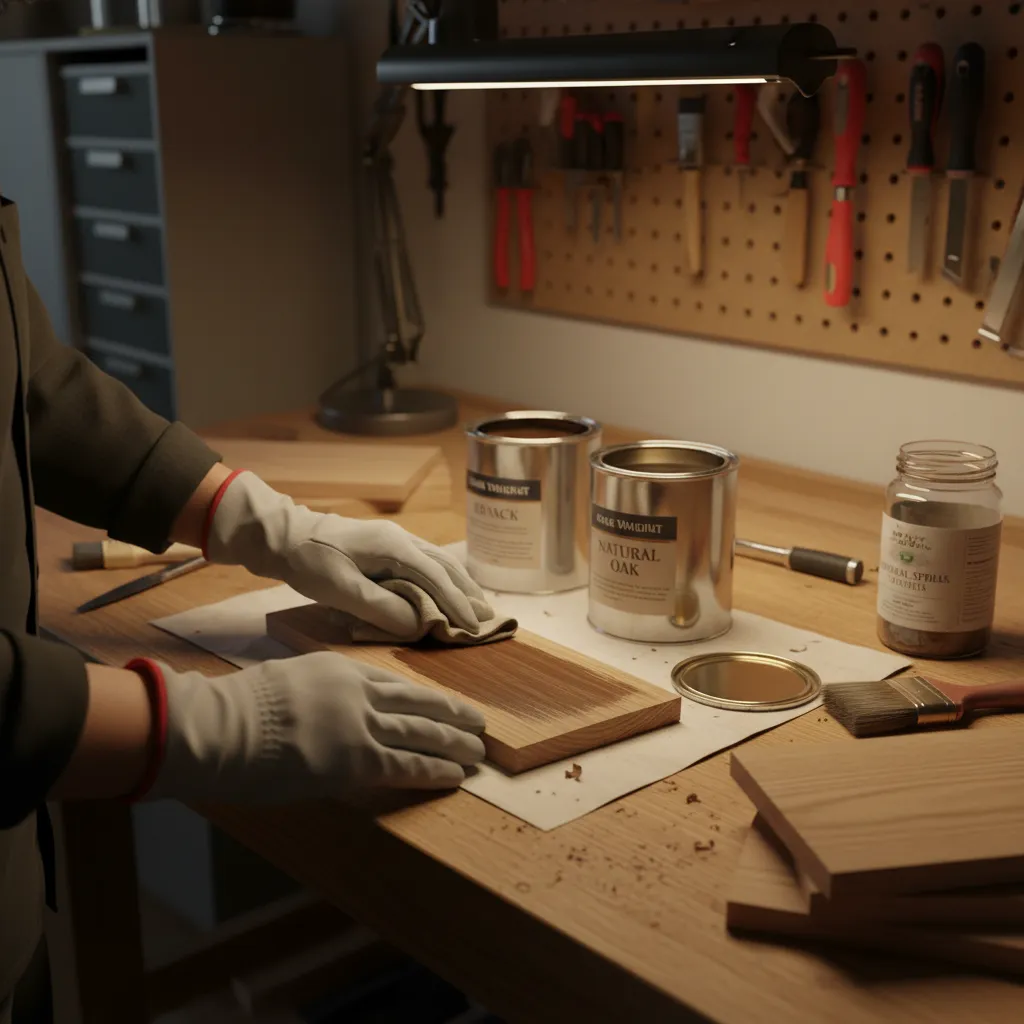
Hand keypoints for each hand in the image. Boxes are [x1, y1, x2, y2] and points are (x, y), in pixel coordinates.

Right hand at [139, 652, 486, 802]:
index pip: (395, 684)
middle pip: (419, 703)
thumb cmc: (239, 711)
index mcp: (340, 669)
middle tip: (478, 724)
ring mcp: (361, 723)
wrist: (223, 726)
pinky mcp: (358, 759)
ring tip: (478, 752)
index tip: (445, 704)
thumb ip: (317, 694)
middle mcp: (359, 691)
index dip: (425, 697)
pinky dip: (436, 770)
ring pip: (423, 732)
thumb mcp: (287, 683)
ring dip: (455, 743)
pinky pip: (408, 764)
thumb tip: (326, 715)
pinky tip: (456, 776)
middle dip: (452, 715)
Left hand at [205, 472, 492, 639]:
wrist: (282, 536)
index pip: (437, 577)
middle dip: (468, 593)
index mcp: (394, 547)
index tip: (473, 627)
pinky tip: (446, 591)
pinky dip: (442, 580)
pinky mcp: (386, 546)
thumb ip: (381, 608)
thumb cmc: (309, 561)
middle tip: (488, 619)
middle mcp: (402, 539)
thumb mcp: (341, 590)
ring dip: (459, 586)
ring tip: (477, 607)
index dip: (457, 604)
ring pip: (438, 563)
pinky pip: (425, 563)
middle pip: (446, 566)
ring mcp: (395, 540)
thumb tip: (417, 625)